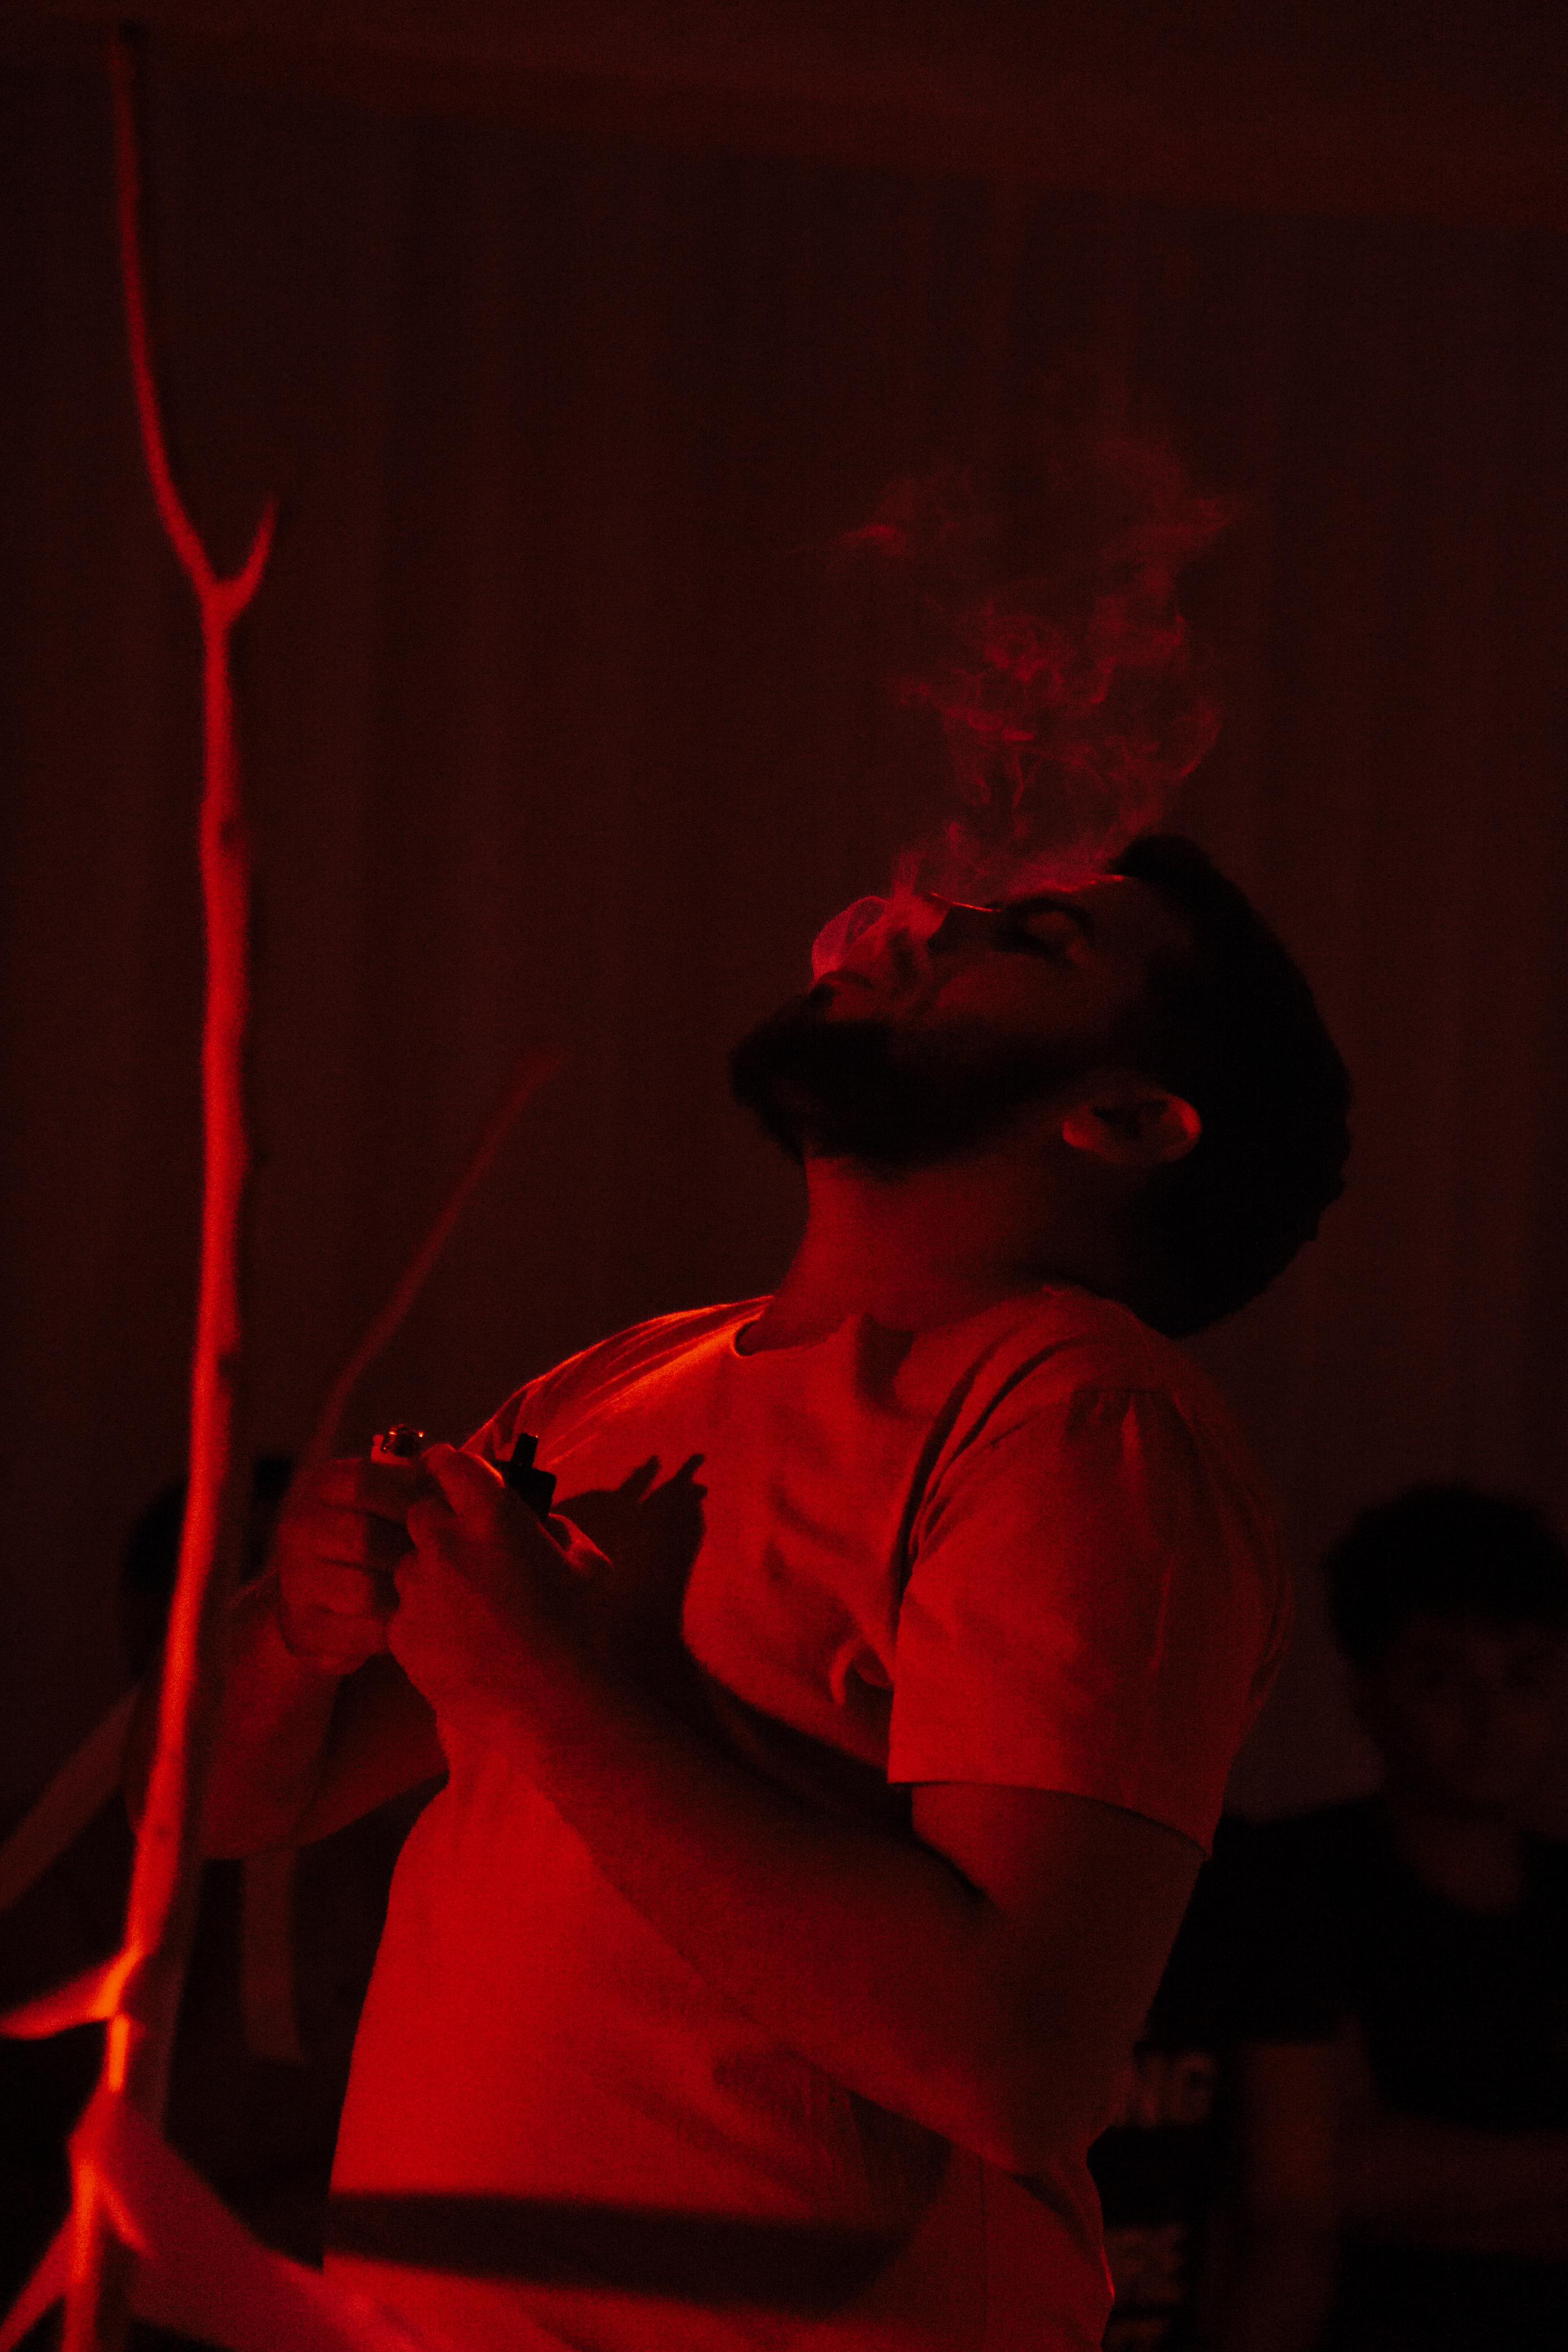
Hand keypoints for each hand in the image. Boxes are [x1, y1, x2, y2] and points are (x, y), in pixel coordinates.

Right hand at [271, 1455, 418, 1674]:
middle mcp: (299, 1527)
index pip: (363, 1481)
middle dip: (408, 1553)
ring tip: (425, 1595)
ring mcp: (295, 1579)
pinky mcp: (303, 1628)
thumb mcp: (392, 1503)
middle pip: (365, 1537)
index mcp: (324, 1486)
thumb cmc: (379, 1539)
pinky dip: (391, 1630)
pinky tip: (405, 1624)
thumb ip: (417, 1482)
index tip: (438, 1517)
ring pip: (364, 1590)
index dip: (407, 1499)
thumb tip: (447, 1459)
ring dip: (402, 1595)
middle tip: (440, 1565)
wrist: (324, 1600)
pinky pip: (360, 1631)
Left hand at [386, 1444, 593, 1726]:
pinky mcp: (401, 1634)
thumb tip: (538, 1522)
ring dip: (428, 1577)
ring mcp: (418, 1590)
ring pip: (407, 1566)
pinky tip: (455, 1644)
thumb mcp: (588, 1564)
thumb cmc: (580, 1632)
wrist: (552, 1706)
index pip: (451, 1464)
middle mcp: (445, 1543)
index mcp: (492, 1516)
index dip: (449, 1468)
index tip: (451, 1477)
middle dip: (438, 1525)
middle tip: (464, 1551)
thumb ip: (556, 1530)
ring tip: (463, 1609)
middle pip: (419, 1513)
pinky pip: (403, 1614)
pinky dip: (422, 1623)